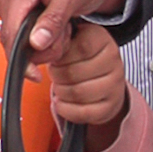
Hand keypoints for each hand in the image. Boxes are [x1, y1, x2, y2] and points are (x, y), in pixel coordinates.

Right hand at [0, 0, 131, 61]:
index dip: (20, 56)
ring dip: (47, 43)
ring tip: (66, 24)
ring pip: (20, 42)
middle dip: (44, 45)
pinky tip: (59, 27)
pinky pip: (25, 39)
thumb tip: (35, 43)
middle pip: (14, 39)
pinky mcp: (18, 11)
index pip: (11, 28)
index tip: (35, 75)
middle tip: (68, 29)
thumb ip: (55, 17)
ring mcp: (12, 2)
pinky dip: (45, 40)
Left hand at [48, 19, 129, 151]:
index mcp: (102, 39)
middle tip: (55, 74)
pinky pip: (83, 112)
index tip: (56, 58)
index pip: (81, 47)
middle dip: (56, 76)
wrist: (102, 81)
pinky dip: (66, 109)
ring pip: (78, 93)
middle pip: (74, 72)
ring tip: (59, 86)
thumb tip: (38, 43)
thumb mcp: (70, 41)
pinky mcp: (110, 106)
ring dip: (60, 92)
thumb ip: (56, 39)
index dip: (61, 56)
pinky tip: (62, 102)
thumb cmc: (80, 59)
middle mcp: (114, 61)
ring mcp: (114, 85)